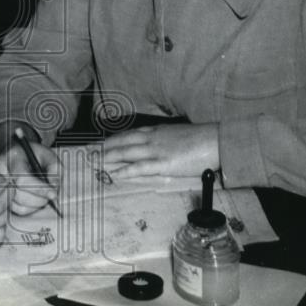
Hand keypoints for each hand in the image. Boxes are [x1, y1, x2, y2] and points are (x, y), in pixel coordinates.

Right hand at [0, 141, 61, 216]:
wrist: (16, 154)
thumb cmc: (33, 155)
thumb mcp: (48, 156)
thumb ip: (55, 170)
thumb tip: (55, 190)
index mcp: (12, 159)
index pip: (23, 179)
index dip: (40, 189)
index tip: (54, 194)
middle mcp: (0, 174)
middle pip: (20, 196)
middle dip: (40, 199)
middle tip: (51, 194)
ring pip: (18, 207)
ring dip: (35, 206)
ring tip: (41, 194)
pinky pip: (15, 211)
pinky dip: (28, 208)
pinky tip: (33, 199)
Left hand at [101, 123, 219, 178]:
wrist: (217, 140)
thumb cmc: (202, 139)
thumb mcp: (179, 135)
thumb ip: (166, 140)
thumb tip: (158, 148)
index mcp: (157, 131)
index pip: (129, 134)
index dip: (113, 139)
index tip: (101, 143)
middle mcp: (153, 138)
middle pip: (122, 142)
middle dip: (104, 147)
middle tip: (88, 151)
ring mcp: (157, 150)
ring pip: (127, 152)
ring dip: (109, 157)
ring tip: (94, 161)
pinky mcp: (164, 163)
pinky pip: (141, 167)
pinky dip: (127, 170)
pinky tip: (116, 173)